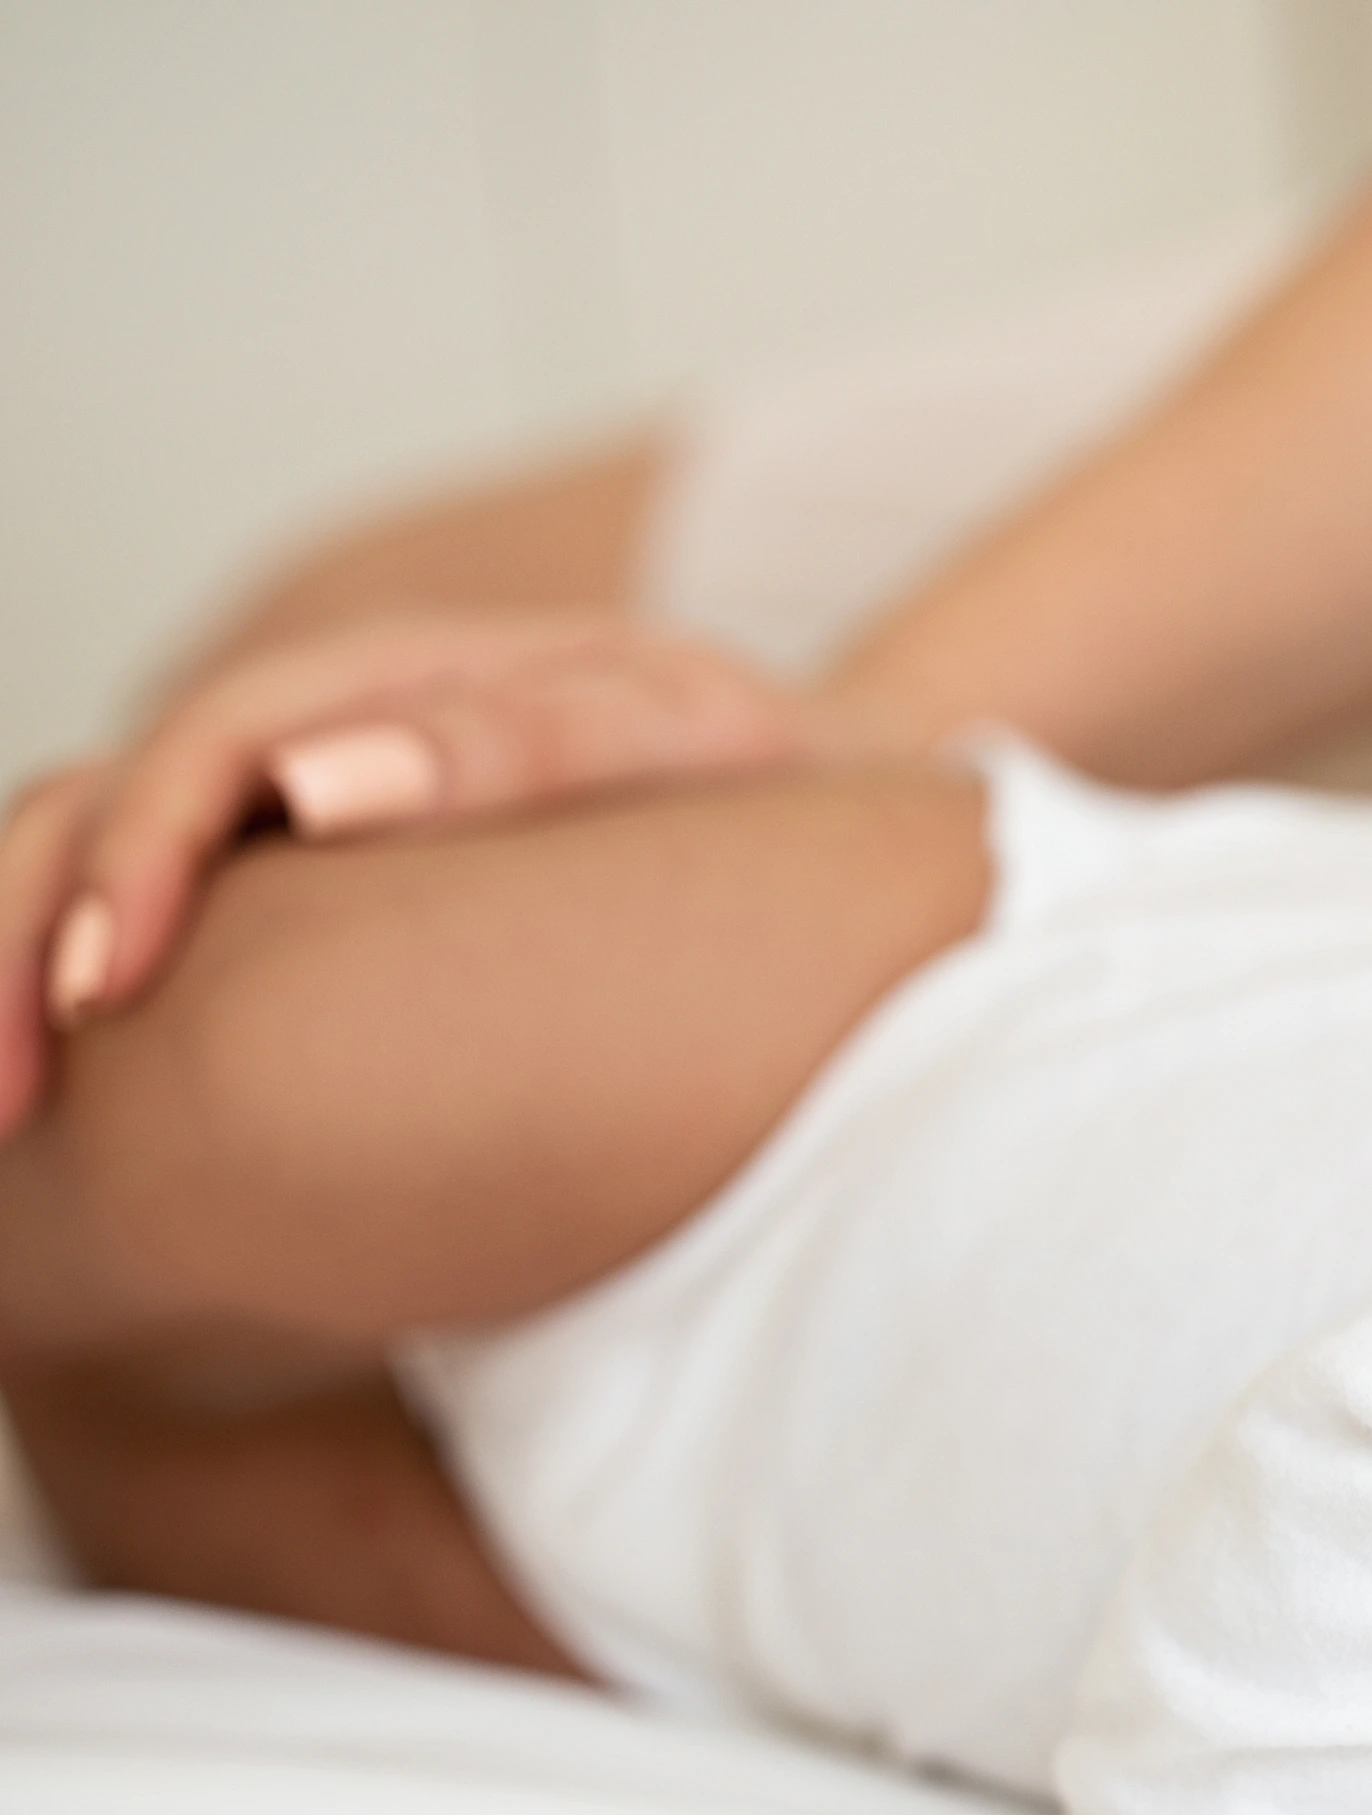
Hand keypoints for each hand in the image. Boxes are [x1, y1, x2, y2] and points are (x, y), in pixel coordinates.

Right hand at [0, 612, 875, 1138]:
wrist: (836, 796)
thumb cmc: (770, 772)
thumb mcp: (686, 733)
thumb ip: (519, 743)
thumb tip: (318, 786)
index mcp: (404, 674)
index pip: (209, 744)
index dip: (135, 860)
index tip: (97, 988)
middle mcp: (324, 728)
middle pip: (101, 804)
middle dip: (13, 940)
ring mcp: (304, 809)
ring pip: (91, 867)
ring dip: (14, 985)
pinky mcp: (310, 895)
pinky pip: (155, 936)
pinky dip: (81, 1016)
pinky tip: (61, 1130)